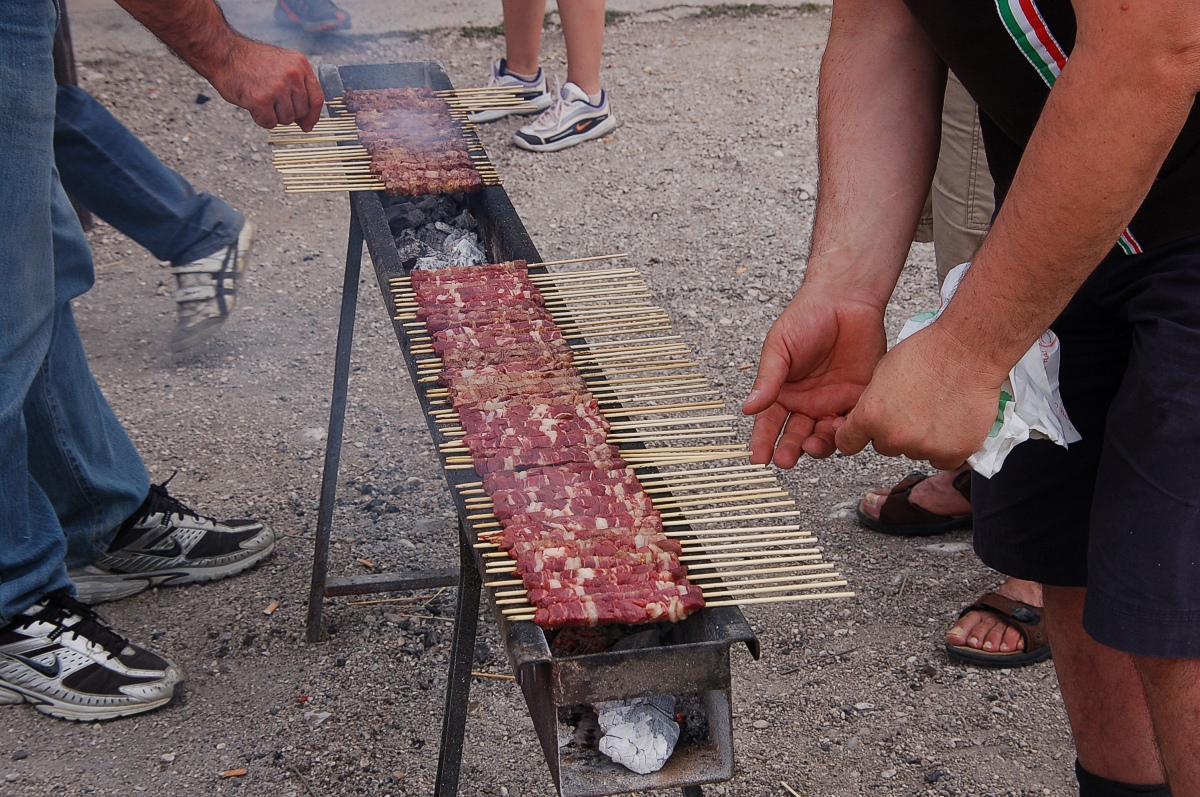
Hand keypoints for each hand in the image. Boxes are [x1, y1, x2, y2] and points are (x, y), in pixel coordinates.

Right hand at [208, 39, 322, 130]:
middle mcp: (292, 75)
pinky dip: (261, 119)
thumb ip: (297, 87)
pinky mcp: (261, 100)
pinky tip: (253, 105)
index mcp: (300, 64)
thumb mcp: (282, 64)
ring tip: (261, 99)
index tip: (308, 124)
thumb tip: (306, 121)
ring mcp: (277, 88)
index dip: (313, 115)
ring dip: (273, 115)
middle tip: (272, 103)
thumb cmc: (249, 60)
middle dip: (288, 113)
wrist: (222, 52)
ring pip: (286, 119)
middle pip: (301, 111)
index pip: (317, 98)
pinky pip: (269, 123)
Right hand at [743, 288, 887, 466]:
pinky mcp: (859, 397)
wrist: (846, 299)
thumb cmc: (806, 317)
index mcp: (783, 392)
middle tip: (786, 459)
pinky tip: (841, 429)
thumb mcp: (779, 348)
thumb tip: (748, 408)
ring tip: (813, 444)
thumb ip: (767, 379)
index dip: (763, 442)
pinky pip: (853, 422)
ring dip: (817, 445)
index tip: (758, 458)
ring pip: (824, 436)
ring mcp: (833, 402)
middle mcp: (807, 402)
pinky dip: (847, 431)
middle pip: (796, 436)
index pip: (769, 423)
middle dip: (789, 450)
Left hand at [833, 321, 1008, 468]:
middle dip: (894, 431)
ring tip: (936, 409)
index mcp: (870, 416)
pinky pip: (943, 460)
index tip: (863, 433)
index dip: (855, 436)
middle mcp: (894, 437)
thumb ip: (872, 402)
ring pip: (914, 451)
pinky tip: (951, 424)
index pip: (846, 443)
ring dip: (922, 438)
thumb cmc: (926, 353)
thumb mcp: (881, 373)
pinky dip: (947, 447)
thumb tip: (869, 418)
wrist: (966, 351)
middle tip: (913, 408)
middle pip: (885, 446)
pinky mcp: (953, 453)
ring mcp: (924, 448)